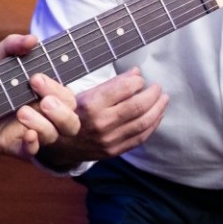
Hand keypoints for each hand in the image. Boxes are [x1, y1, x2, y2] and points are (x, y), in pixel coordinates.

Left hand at [0, 33, 79, 158]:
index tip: (35, 78)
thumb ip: (12, 46)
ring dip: (45, 125)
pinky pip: (32, 152)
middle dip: (60, 109)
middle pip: (70, 118)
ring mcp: (30, 130)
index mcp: (44, 93)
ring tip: (22, 112)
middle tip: (42, 100)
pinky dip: (34, 145)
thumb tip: (32, 40)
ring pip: (55, 135)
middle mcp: (42, 114)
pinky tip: (28, 136)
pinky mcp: (15, 145)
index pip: (65, 94)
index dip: (56, 88)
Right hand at [40, 68, 167, 166]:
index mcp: (90, 105)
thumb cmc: (71, 114)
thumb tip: (136, 72)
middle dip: (152, 94)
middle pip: (137, 106)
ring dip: (157, 109)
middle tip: (157, 87)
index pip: (123, 89)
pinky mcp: (114, 151)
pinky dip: (153, 125)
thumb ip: (111, 83)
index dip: (136, 82)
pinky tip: (157, 115)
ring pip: (143, 123)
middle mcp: (100, 123)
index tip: (140, 78)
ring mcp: (109, 140)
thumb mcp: (83, 93)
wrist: (58, 145)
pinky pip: (140, 138)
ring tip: (163, 99)